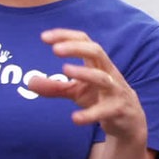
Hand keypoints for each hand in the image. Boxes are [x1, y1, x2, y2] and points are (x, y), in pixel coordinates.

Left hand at [28, 28, 146, 141]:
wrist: (129, 121)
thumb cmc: (101, 99)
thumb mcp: (76, 92)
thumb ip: (55, 86)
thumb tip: (29, 81)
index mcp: (97, 63)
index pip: (84, 41)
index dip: (65, 36)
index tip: (43, 37)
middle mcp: (108, 72)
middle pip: (96, 51)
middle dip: (76, 48)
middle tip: (55, 49)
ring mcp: (115, 91)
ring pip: (103, 78)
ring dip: (84, 73)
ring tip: (65, 70)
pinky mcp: (118, 110)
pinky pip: (105, 110)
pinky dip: (90, 114)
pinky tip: (75, 118)